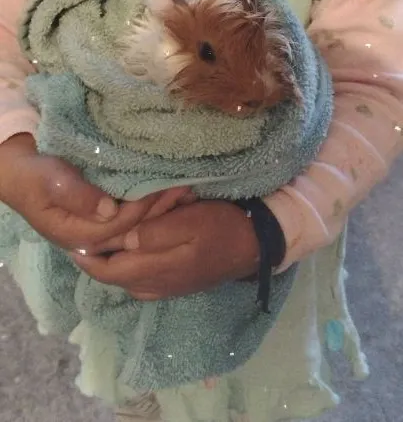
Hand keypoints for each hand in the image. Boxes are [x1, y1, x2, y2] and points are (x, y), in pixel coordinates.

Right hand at [0, 133, 192, 252]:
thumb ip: (79, 196)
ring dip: (161, 212)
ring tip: (187, 193)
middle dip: (160, 212)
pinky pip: (131, 221)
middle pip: (133, 232)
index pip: (121, 226)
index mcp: (76, 235)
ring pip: (136, 229)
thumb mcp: (51, 181)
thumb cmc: (33, 173)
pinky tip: (170, 197)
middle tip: (187, 190)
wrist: (17, 171)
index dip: (145, 208)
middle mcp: (89, 240)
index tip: (167, 188)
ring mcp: (95, 232)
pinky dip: (151, 209)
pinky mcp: (100, 221)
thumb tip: (110, 210)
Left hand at [70, 200, 259, 299]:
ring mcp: (166, 289)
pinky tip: (128, 251)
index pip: (108, 270)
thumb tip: (124, 241)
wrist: (254, 246)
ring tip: (100, 241)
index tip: (72, 238)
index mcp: (156, 270)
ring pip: (125, 281)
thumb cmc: (221, 226)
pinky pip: (140, 282)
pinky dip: (126, 268)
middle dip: (95, 259)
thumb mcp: (190, 221)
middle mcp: (156, 286)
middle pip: (113, 278)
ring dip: (110, 264)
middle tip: (82, 235)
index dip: (87, 256)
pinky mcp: (175, 285)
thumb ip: (155, 234)